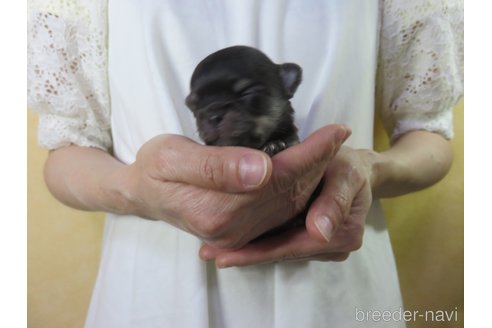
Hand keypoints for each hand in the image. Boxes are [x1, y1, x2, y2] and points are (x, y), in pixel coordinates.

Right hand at [106, 125, 349, 248]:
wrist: (141, 194)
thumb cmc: (152, 169)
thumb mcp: (172, 158)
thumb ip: (216, 166)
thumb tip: (262, 169)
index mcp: (219, 210)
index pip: (278, 178)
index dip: (311, 154)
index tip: (335, 130)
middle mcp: (234, 229)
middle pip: (289, 192)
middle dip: (319, 162)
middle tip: (339, 134)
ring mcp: (239, 234)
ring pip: (290, 203)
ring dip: (314, 175)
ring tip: (331, 148)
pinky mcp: (241, 231)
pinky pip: (280, 210)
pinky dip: (300, 188)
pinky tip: (309, 170)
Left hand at [199, 145, 375, 266]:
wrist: (358, 168)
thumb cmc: (348, 165)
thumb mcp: (345, 173)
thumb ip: (335, 200)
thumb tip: (321, 232)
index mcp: (342, 234)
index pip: (292, 248)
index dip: (257, 253)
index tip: (224, 256)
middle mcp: (332, 247)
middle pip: (282, 253)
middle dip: (246, 255)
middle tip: (209, 254)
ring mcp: (322, 246)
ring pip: (280, 250)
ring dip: (250, 250)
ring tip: (214, 248)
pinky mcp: (311, 238)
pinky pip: (283, 242)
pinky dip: (260, 241)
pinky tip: (235, 239)